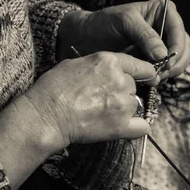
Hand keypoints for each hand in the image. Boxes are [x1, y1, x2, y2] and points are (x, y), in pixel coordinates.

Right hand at [24, 51, 157, 149]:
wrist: (45, 115)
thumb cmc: (52, 89)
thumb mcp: (73, 64)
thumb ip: (97, 65)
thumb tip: (105, 70)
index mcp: (109, 61)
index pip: (140, 65)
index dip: (143, 73)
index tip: (143, 78)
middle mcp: (120, 80)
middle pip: (133, 87)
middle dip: (122, 92)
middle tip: (101, 100)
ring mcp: (122, 104)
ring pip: (135, 105)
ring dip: (124, 109)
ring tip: (102, 114)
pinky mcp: (121, 126)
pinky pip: (142, 127)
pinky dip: (136, 128)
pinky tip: (124, 127)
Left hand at [57, 0, 189, 80]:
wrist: (87, 38)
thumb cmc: (103, 23)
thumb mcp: (124, 22)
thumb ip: (144, 35)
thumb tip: (163, 54)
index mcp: (162, 11)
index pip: (178, 29)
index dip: (177, 46)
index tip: (168, 61)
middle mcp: (165, 27)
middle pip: (184, 47)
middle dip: (176, 62)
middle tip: (163, 73)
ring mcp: (161, 45)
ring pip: (178, 61)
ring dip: (170, 71)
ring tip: (155, 77)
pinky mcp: (154, 60)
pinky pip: (165, 70)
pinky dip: (161, 76)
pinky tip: (150, 79)